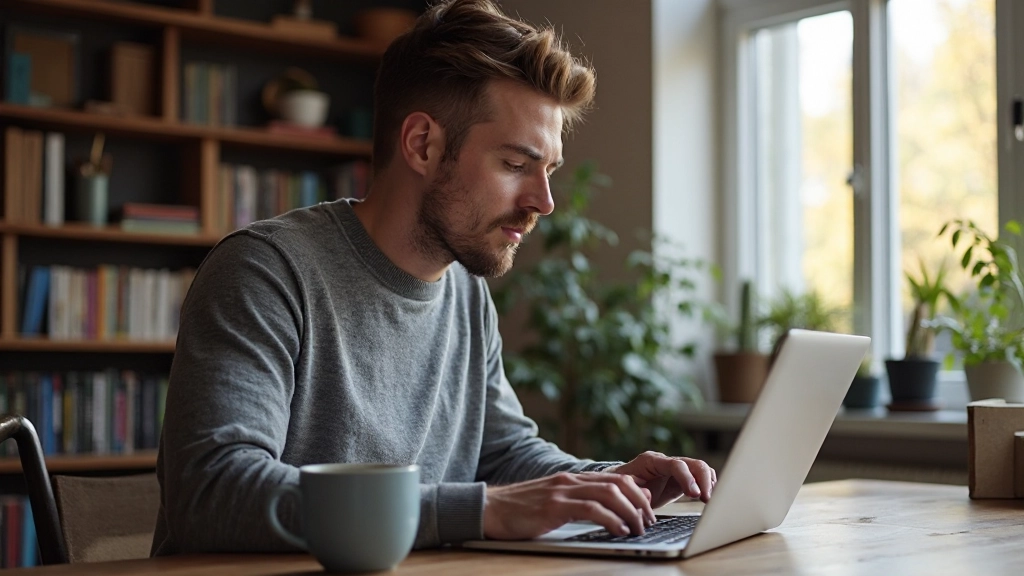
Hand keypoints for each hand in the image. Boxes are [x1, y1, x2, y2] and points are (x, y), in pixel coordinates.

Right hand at [483, 472, 657, 539]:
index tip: (648, 512)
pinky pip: (591, 509)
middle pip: (619, 484)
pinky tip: (619, 531)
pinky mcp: (553, 507)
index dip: (638, 494)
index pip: (617, 478)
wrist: (489, 508)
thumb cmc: (522, 510)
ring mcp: (562, 492)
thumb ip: (583, 500)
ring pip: (609, 494)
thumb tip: (611, 504)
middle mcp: (570, 480)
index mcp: (573, 479)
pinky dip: (611, 519)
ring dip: (630, 512)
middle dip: (640, 503)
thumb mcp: (557, 502)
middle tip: (649, 523)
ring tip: (637, 529)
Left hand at [605, 451, 716, 507]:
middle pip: (694, 463)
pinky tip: (709, 498)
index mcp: (652, 460)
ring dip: (709, 483)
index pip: (676, 464)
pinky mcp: (683, 478)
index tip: (694, 494)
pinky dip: (708, 485)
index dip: (687, 478)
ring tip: (710, 500)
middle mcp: (667, 461)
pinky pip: (701, 477)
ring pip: (700, 468)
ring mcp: (677, 469)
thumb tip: (647, 495)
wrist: (622, 486)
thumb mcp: (624, 488)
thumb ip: (634, 490)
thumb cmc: (622, 487)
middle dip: (703, 480)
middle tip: (706, 499)